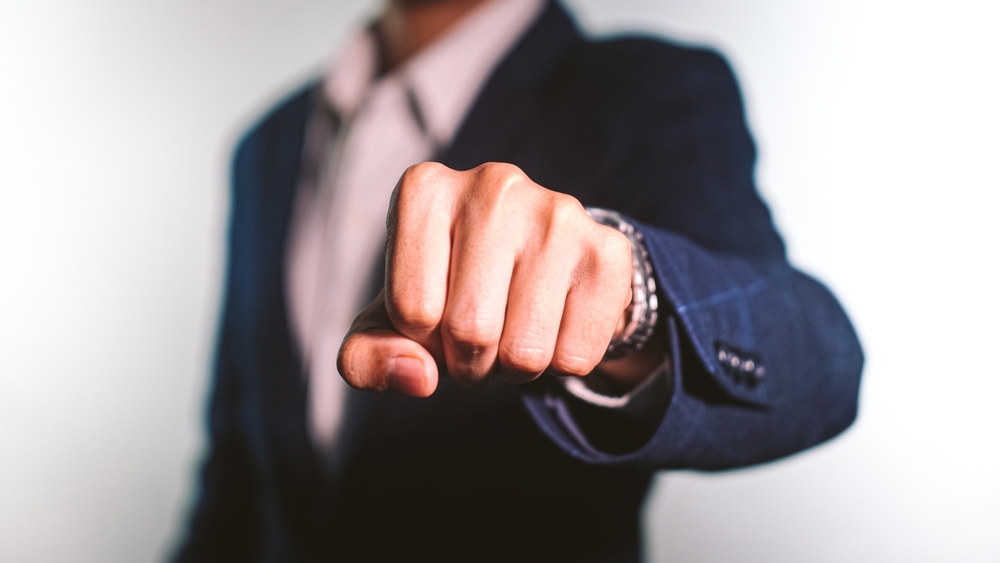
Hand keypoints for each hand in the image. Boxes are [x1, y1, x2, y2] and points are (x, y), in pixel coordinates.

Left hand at [337, 162, 659, 396]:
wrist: (541, 271)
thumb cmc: (450, 295)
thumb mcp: (391, 324)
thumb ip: (367, 356)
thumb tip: (417, 377)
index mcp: (424, 189)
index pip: (411, 310)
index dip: (422, 339)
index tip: (437, 316)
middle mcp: (492, 183)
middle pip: (468, 330)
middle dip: (469, 361)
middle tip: (479, 336)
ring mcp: (556, 211)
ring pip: (524, 352)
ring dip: (514, 368)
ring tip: (515, 329)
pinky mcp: (607, 249)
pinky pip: (574, 357)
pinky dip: (560, 364)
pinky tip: (556, 323)